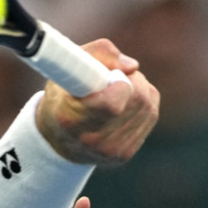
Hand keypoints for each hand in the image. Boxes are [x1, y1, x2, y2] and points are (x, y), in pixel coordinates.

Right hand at [36, 39, 158, 164]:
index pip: (112, 105)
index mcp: (71, 119)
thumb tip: (133, 66)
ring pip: (147, 106)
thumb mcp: (67, 68)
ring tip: (117, 88)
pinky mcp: (126, 153)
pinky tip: (126, 102)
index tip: (111, 75)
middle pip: (137, 100)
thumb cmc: (61, 96)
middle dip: (131, 79)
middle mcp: (93, 140)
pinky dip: (143, 102)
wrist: (57, 139)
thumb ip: (98, 54)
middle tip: (113, 76)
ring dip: (139, 88)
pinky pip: (150, 115)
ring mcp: (112, 150)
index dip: (120, 84)